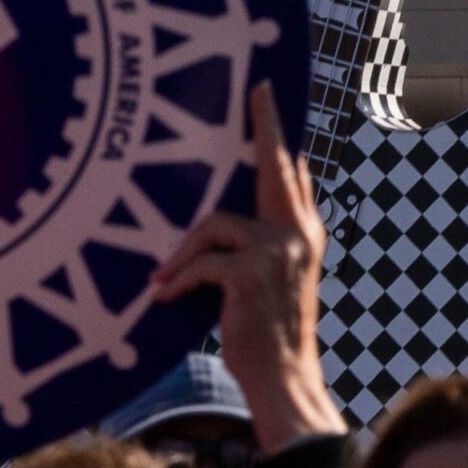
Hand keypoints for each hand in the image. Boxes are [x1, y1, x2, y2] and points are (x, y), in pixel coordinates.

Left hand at [150, 81, 344, 452]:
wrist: (283, 379)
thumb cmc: (267, 333)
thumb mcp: (273, 280)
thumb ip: (265, 243)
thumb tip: (231, 218)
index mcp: (304, 233)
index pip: (292, 173)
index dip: (278, 134)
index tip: (266, 96)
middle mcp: (298, 233)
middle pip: (275, 164)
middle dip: (265, 123)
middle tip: (257, 88)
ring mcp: (278, 250)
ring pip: (215, 223)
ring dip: (183, 255)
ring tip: (163, 281)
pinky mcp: (252, 272)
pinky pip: (202, 263)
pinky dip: (180, 281)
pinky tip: (165, 300)